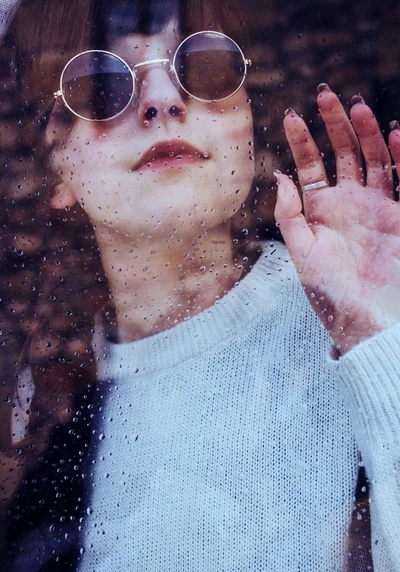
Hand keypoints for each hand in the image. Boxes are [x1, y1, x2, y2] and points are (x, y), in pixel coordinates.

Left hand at [274, 85, 399, 353]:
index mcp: (322, 210)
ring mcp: (378, 205)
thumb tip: (278, 175)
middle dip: (335, 125)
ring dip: (366, 133)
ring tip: (356, 107)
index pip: (310, 166)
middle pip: (343, 154)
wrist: (367, 316)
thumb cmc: (330, 289)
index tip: (292, 116)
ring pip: (374, 159)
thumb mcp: (302, 252)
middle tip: (326, 94)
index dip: (301, 141)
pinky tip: (393, 133)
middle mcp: (350, 202)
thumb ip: (290, 214)